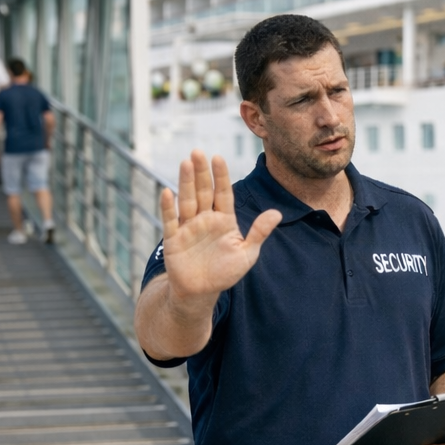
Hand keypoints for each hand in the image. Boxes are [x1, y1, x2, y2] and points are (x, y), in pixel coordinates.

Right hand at [159, 150, 280, 301]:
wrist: (201, 292)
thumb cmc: (225, 272)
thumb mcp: (247, 253)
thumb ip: (259, 232)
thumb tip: (277, 213)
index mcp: (224, 219)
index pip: (223, 193)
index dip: (221, 176)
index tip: (218, 158)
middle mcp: (205, 218)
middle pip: (203, 191)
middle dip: (201, 172)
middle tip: (198, 152)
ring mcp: (188, 227)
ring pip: (187, 200)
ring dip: (186, 182)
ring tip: (186, 163)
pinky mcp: (173, 239)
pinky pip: (170, 221)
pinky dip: (168, 207)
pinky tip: (167, 192)